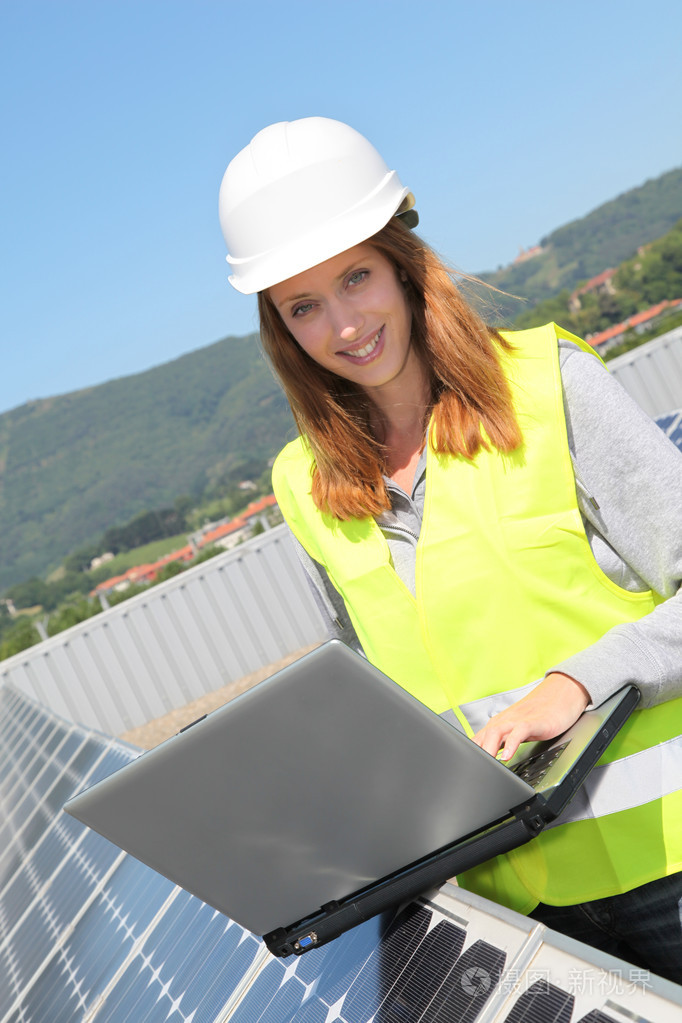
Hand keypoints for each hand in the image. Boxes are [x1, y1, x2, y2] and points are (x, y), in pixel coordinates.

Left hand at [472, 672, 589, 761]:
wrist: (560, 695)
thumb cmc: (538, 715)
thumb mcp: (517, 730)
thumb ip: (502, 741)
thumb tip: (490, 758)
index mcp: (498, 724)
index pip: (477, 740)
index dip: (469, 755)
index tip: (467, 770)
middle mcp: (504, 721)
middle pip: (482, 737)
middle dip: (475, 754)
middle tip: (472, 772)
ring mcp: (518, 720)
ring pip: (495, 733)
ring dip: (488, 749)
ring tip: (486, 766)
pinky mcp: (533, 722)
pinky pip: (519, 732)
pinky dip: (511, 743)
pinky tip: (508, 756)